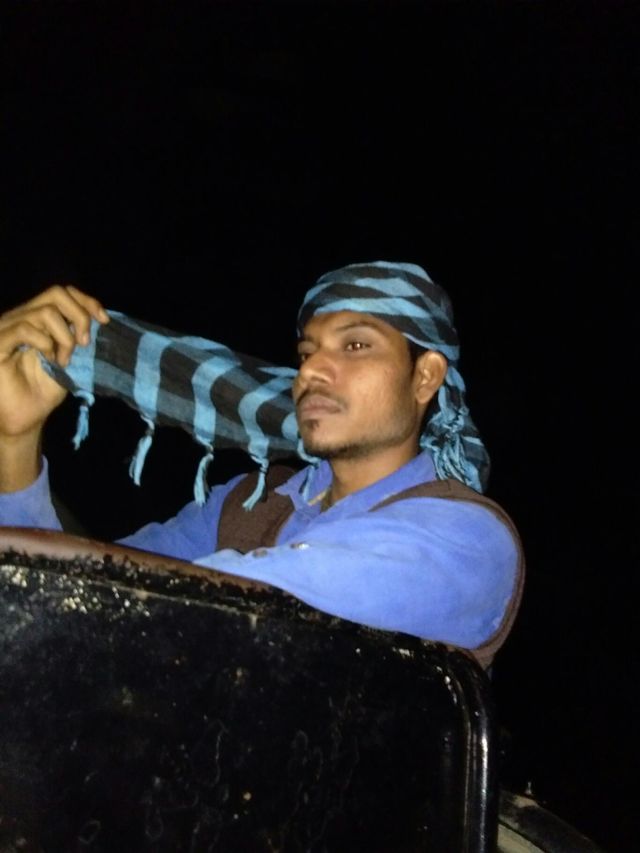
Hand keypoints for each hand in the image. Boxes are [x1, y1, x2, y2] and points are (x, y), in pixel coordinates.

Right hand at [0, 284, 108, 439]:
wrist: (27, 417)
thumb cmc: (45, 389)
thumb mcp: (70, 357)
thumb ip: (78, 335)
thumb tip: (101, 318)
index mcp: (36, 317)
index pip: (62, 292)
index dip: (87, 301)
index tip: (105, 321)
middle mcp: (20, 316)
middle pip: (56, 293)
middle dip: (80, 316)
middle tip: (84, 343)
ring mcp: (6, 328)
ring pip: (44, 312)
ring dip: (63, 338)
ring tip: (64, 359)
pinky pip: (25, 329)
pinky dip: (45, 343)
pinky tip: (49, 359)